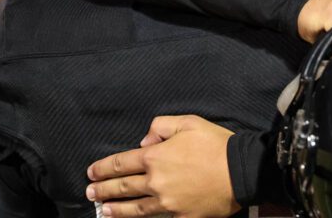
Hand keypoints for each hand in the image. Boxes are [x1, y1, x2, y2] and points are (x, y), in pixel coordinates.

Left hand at [85, 115, 239, 217]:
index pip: (121, 163)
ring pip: (134, 208)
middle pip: (122, 187)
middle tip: (90, 193)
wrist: (242, 171)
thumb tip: (145, 141)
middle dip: (103, 190)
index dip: (103, 168)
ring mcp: (167, 202)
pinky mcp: (181, 216)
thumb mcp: (189, 122)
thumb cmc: (216, 144)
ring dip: (116, 209)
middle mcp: (156, 181)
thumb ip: (161, 126)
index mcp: (156, 156)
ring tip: (103, 211)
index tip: (91, 172)